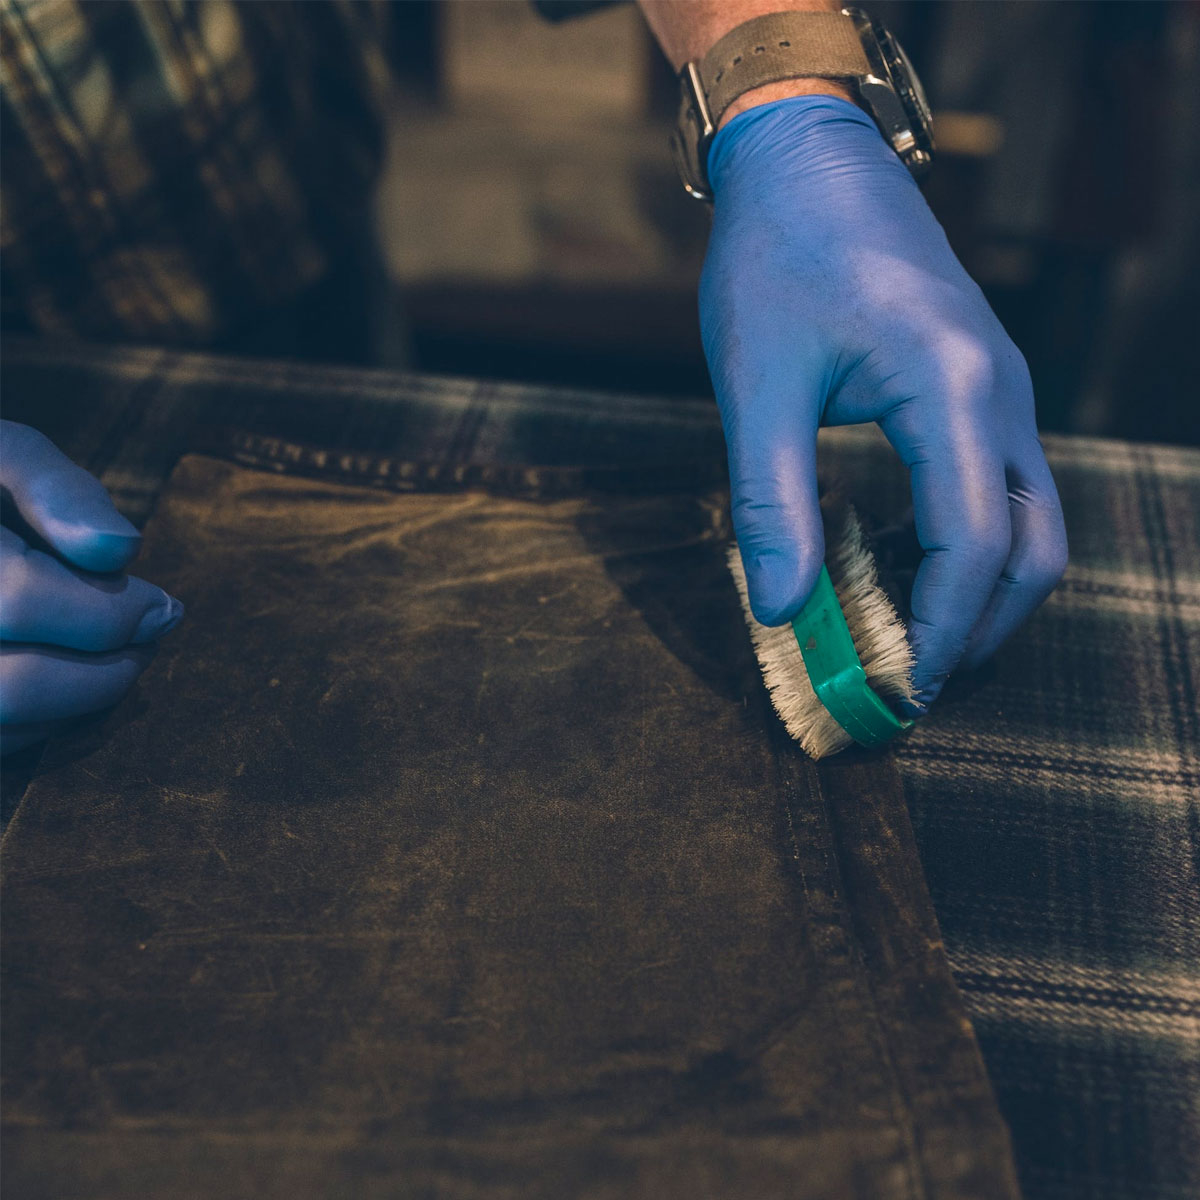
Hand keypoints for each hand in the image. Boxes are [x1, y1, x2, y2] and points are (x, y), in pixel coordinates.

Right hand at [0, 422, 183, 753]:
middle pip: (13, 687)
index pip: (22, 600)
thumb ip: (56, 490)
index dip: (111, 611)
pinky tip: (72, 689)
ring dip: (80, 708)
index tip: (167, 605)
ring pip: (3, 729)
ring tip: (119, 660)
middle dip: (105, 673)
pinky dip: (45, 731)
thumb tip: (121, 548)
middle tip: (151, 643)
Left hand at [703, 96, 1067, 708]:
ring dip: (981, 599)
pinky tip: (905, 577)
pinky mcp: (982, 391)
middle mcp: (1003, 394)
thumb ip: (771, 503)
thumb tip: (777, 610)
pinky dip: (969, 553)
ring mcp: (1003, 391)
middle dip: (977, 632)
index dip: (938, 634)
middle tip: (908, 688)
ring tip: (909, 649)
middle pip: (1031, 551)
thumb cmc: (777, 262)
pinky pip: (1001, 492)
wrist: (808, 165)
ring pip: (1028, 525)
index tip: (896, 694)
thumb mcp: (757, 386)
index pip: (971, 546)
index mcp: (954, 388)